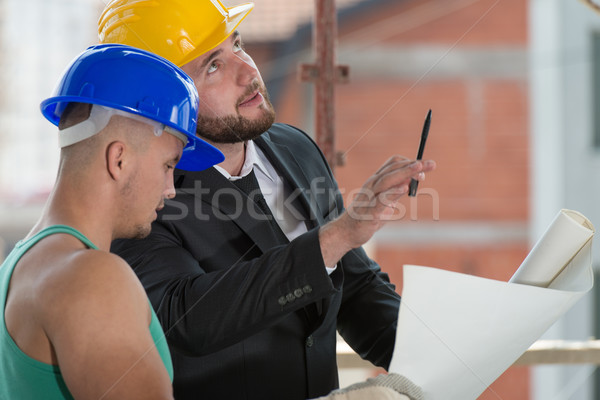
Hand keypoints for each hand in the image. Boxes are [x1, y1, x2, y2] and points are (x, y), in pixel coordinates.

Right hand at [319, 156, 434, 265]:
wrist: (346, 232)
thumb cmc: (366, 215)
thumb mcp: (384, 202)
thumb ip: (395, 192)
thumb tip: (410, 182)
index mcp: (376, 181)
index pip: (393, 164)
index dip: (410, 162)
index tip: (425, 166)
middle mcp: (372, 185)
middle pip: (393, 170)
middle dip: (413, 165)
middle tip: (430, 164)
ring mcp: (369, 198)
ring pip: (387, 181)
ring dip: (404, 173)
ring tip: (419, 169)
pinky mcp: (369, 212)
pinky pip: (381, 200)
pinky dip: (393, 193)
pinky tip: (404, 188)